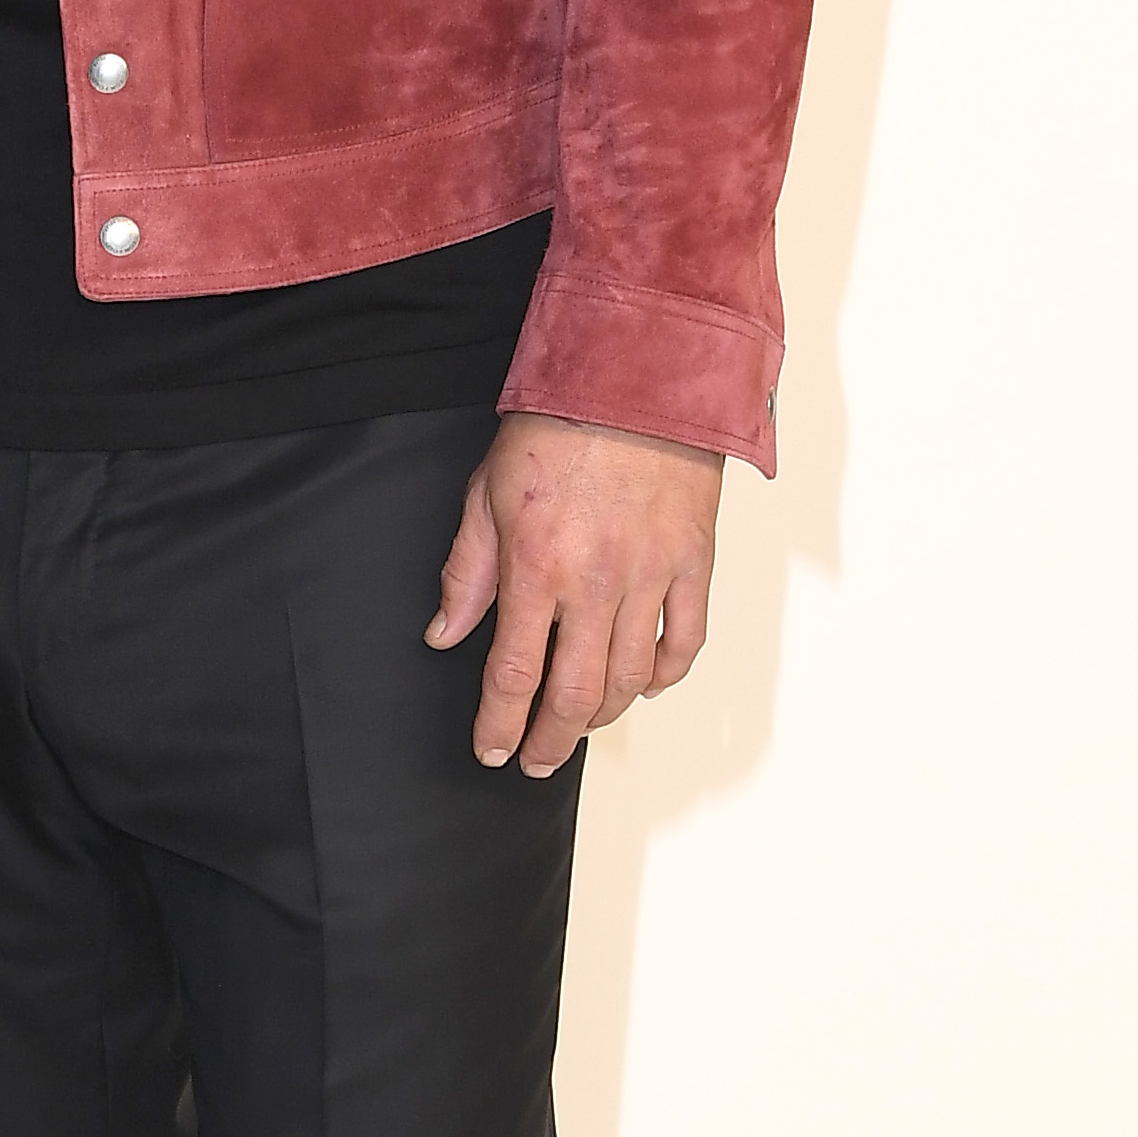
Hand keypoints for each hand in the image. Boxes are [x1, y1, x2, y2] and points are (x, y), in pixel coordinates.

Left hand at [426, 418, 724, 776]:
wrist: (636, 377)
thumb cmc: (557, 425)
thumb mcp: (487, 493)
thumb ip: (466, 571)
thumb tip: (444, 635)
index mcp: (537, 567)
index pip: (514, 674)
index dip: (500, 725)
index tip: (491, 750)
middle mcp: (595, 582)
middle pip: (574, 693)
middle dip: (549, 740)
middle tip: (535, 759)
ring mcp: (651, 576)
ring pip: (630, 678)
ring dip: (603, 716)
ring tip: (581, 727)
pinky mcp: (693, 562)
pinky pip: (683, 640)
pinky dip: (664, 675)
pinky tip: (644, 685)